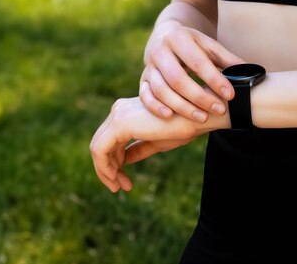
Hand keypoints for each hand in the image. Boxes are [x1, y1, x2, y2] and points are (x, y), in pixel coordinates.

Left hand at [89, 96, 227, 192]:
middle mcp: (119, 110)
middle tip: (120, 187)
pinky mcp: (120, 123)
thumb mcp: (156, 141)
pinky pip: (100, 149)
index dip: (113, 164)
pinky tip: (115, 178)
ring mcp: (118, 114)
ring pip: (97, 147)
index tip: (124, 182)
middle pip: (100, 144)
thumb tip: (121, 162)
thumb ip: (137, 149)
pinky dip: (104, 166)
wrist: (199, 116)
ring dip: (105, 171)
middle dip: (107, 169)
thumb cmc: (183, 126)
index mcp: (127, 112)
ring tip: (119, 187)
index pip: (109, 141)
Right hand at [140, 26, 243, 122]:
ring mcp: (149, 66)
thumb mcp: (209, 46)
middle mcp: (160, 51)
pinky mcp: (142, 79)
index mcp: (179, 38)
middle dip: (199, 97)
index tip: (230, 94)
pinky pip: (145, 96)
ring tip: (202, 118)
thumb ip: (227, 59)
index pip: (197, 62)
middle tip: (219, 110)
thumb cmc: (192, 45)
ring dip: (181, 106)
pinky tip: (170, 117)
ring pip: (161, 90)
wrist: (165, 37)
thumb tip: (249, 73)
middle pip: (178, 79)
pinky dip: (156, 107)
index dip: (214, 79)